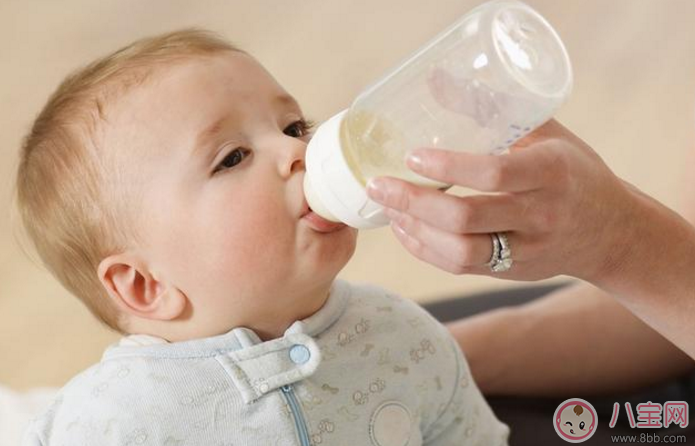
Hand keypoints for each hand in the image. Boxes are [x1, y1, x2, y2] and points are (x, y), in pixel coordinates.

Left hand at [366, 120, 637, 282]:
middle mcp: (540, 214)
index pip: (494, 173)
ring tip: (388, 208)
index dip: (448, 167)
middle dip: (414, 203)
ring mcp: (526, 249)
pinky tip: (406, 230)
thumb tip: (434, 81)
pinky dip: (426, 250)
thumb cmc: (573, 171)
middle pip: (466, 218)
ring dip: (415, 231)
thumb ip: (491, 109)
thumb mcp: (545, 131)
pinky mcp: (513, 272)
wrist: (611, 231)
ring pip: (461, 252)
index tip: (412, 157)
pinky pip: (462, 267)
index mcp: (551, 171)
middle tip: (379, 185)